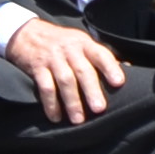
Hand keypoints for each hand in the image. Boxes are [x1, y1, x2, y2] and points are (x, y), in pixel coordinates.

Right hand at [3, 18, 124, 125]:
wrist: (26, 33)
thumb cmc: (61, 42)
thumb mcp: (81, 42)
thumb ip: (101, 56)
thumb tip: (128, 67)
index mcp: (84, 44)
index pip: (100, 54)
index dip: (110, 68)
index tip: (119, 83)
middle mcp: (70, 49)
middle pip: (83, 70)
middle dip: (91, 90)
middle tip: (99, 109)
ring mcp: (53, 58)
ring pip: (65, 80)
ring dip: (72, 101)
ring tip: (78, 120)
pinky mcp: (37, 68)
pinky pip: (45, 87)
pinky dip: (50, 104)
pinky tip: (56, 117)